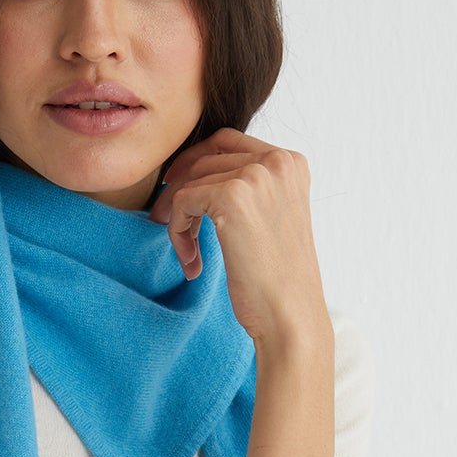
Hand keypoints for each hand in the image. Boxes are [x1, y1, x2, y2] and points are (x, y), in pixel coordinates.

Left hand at [149, 127, 329, 350]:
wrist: (290, 314)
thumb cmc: (279, 279)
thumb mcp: (272, 218)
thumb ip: (248, 189)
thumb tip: (194, 172)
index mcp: (292, 163)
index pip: (229, 141)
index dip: (195, 161)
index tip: (175, 186)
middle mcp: (278, 161)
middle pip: (205, 157)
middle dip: (180, 188)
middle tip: (164, 220)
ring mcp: (256, 175)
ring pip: (190, 181)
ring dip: (178, 218)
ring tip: (188, 253)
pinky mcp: (232, 196)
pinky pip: (182, 202)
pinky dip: (177, 231)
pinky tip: (192, 262)